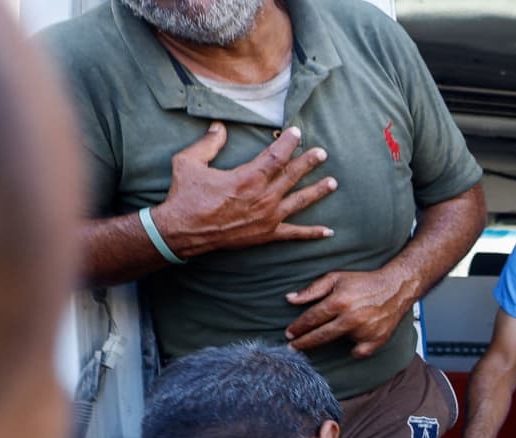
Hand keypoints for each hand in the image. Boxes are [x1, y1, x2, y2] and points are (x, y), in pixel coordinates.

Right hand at [150, 124, 335, 258]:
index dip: (289, 143)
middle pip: (292, 175)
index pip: (276, 156)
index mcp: (247, 178)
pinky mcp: (265, 234)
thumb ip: (208, 142)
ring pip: (299, 201)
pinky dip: (312, 233)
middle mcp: (263, 197)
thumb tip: (219, 126)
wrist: (182, 231)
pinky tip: (328, 232)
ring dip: (317, 191)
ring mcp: (267, 217)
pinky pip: (294, 234)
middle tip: (323, 153)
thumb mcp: (189, 162)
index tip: (297, 132)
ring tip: (333, 183)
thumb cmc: (185, 196)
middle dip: (309, 162)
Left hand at [285, 266, 415, 356]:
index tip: (288, 334)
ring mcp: (364, 331)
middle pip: (320, 336)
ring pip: (338, 343)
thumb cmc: (363, 282)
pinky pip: (358, 352)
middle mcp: (351, 318)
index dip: (297, 328)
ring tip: (339, 327)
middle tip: (292, 348)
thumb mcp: (335, 278)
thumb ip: (312, 289)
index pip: (311, 319)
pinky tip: (355, 339)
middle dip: (303, 343)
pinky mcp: (376, 340)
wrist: (395, 288)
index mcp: (339, 301)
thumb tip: (289, 299)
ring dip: (333, 338)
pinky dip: (355, 349)